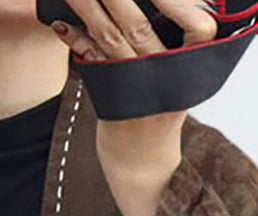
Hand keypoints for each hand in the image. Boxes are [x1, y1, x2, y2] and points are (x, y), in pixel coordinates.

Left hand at [50, 1, 217, 215]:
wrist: (143, 157)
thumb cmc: (163, 105)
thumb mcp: (183, 75)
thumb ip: (179, 37)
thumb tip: (171, 0)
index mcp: (191, 67)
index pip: (198, 28)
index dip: (179, 6)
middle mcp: (162, 77)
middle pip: (138, 28)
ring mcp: (134, 90)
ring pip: (110, 39)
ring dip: (90, 8)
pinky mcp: (110, 98)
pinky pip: (91, 62)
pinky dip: (75, 40)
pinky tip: (59, 23)